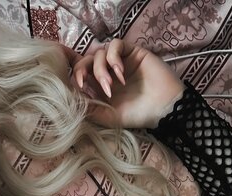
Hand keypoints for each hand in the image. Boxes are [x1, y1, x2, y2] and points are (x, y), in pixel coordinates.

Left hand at [67, 39, 184, 128]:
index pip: (80, 72)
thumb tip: (70, 98)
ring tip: (111, 86)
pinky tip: (120, 73)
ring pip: (99, 53)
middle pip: (86, 59)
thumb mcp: (106, 116)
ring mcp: (119, 62)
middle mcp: (107, 72)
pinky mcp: (132, 52)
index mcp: (99, 87)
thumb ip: (88, 107)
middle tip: (84, 82)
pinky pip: (115, 44)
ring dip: (100, 69)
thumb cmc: (136, 116)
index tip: (71, 77)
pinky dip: (113, 58)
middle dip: (81, 70)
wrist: (162, 109)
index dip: (73, 71)